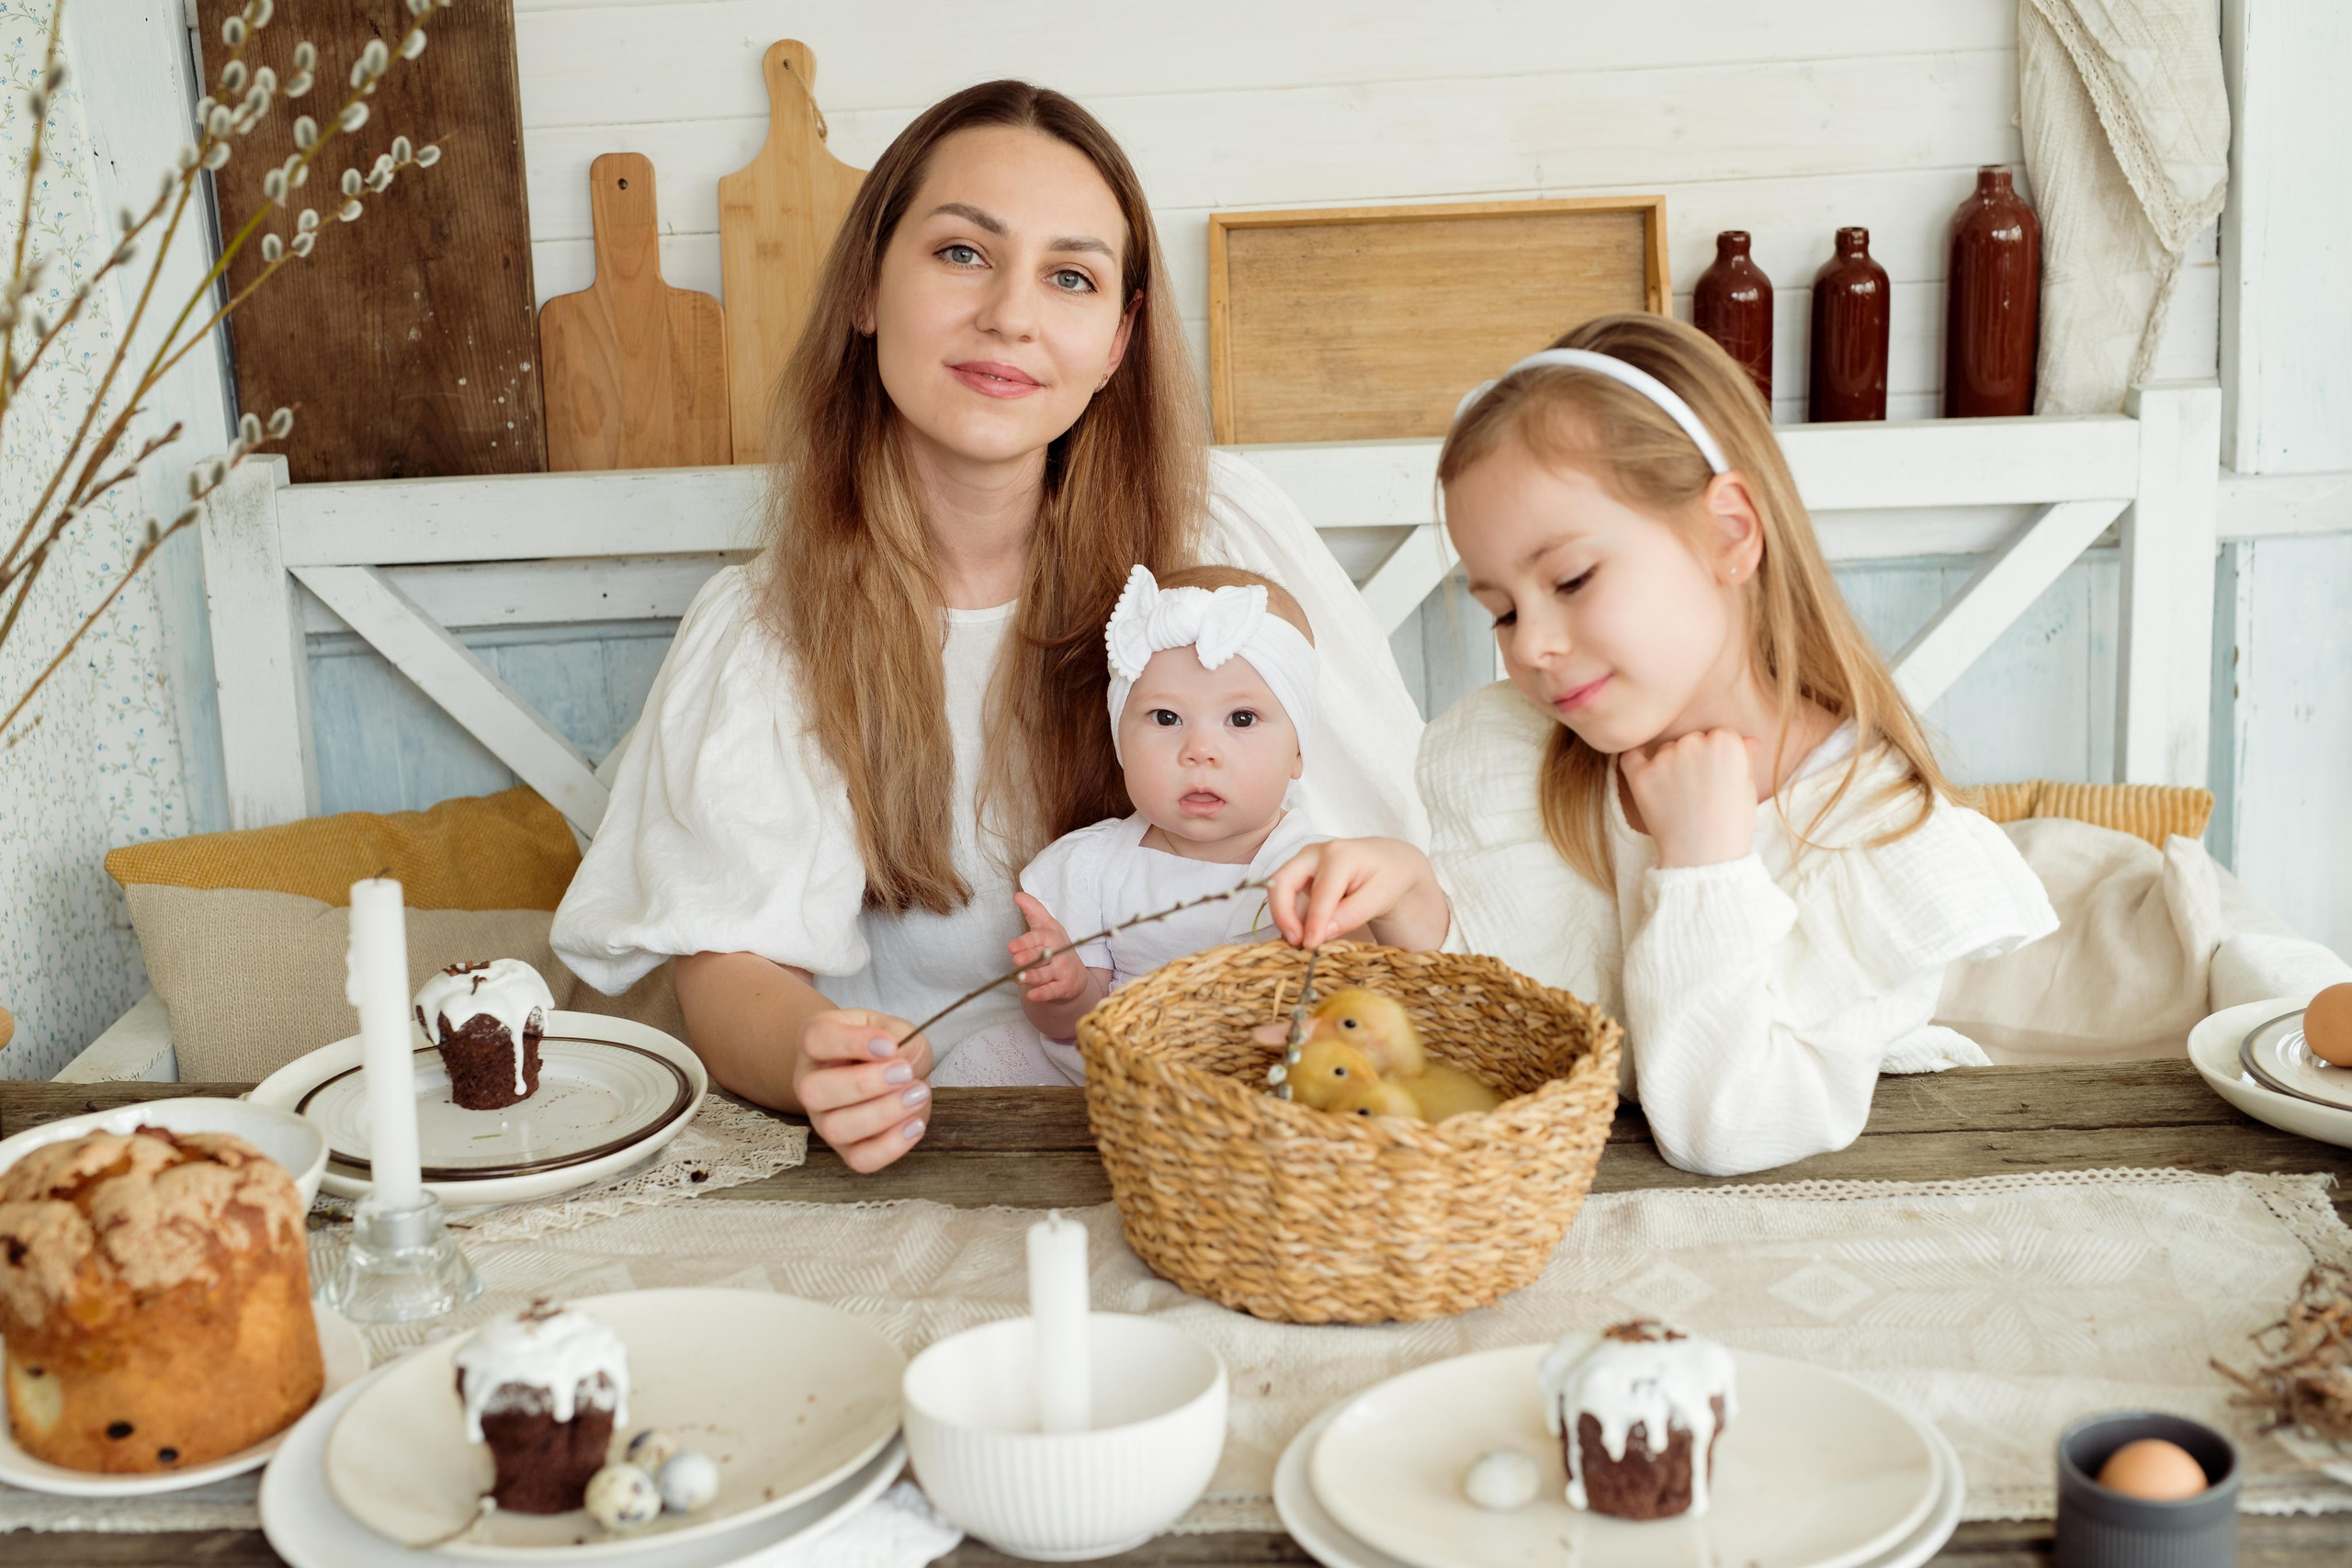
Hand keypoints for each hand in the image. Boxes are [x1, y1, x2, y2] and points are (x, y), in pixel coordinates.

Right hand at [790, 1009, 933, 1172]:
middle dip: (864, 1084)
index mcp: (816, 1042)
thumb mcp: (895, 1029)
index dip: (852, 1042)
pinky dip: (891, 1145)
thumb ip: (896, 1038)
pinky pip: (860, 1159)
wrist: (893, 1073)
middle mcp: (809, 1082)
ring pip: (835, 1128)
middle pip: (812, 1091)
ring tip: (917, 1094)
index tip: (890, 1045)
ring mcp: (823, 1119)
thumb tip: (894, 1058)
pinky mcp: (846, 1148)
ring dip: (882, 1113)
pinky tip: (915, 1123)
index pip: (815, 1040)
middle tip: (905, 1072)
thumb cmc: (888, 1048)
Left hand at [1009, 893, 1088, 1003]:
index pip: (1037, 938)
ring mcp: (1062, 971)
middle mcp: (1058, 953)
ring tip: (1019, 979)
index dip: (1024, 943)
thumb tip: (1017, 895)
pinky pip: (1052, 991)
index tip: (1011, 947)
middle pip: (1041, 956)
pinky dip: (1042, 994)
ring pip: (1044, 974)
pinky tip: (1032, 996)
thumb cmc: (1056, 947)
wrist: (1074, 975)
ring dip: (1032, 977)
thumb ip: (1033, 910)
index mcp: (1051, 936)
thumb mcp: (1046, 926)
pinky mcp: (1064, 987)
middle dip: (1029, 958)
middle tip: (1017, 960)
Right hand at [1265, 837, 1448, 950]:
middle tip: (1295, 942)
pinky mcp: (1299, 876)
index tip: (1311, 945)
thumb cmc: (1388, 876)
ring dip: (1286, 919)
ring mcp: (1303, 863)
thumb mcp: (1380, 897)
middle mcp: (1313, 854)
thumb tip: (1321, 933)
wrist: (1388, 862)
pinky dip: (1292, 918)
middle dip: (1283, 915)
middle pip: (1281, 882)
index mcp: (1339, 855)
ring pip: (1280, 891)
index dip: (1313, 921)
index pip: (1320, 892)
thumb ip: (1351, 914)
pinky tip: (1306, 933)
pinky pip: (1286, 898)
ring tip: (1304, 942)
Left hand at [1617, 728, 1759, 868]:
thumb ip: (1743, 758)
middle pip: (1692, 739)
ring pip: (1665, 749)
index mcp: (1726, 743)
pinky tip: (1647, 777)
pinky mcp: (1641, 775)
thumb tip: (1747, 740)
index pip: (1720, 735)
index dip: (1719, 756)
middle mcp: (1694, 743)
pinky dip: (1636, 762)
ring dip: (1669, 764)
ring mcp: (1665, 758)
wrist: (1704, 857)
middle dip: (1694, 757)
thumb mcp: (1747, 789)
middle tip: (1698, 788)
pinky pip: (1631, 757)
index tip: (1718, 776)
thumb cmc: (1731, 825)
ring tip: (1680, 797)